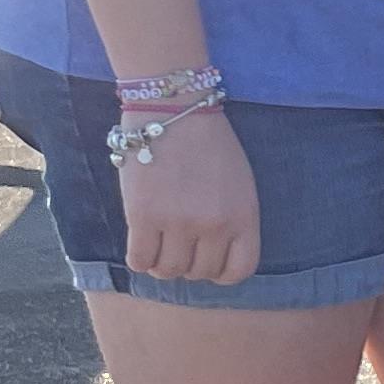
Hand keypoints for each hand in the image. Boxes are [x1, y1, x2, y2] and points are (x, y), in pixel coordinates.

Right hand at [120, 105, 259, 286]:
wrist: (174, 110)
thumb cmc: (209, 144)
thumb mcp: (240, 184)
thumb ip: (234, 220)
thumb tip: (216, 255)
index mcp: (244, 217)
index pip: (238, 270)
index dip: (221, 273)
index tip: (208, 261)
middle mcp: (214, 225)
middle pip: (200, 273)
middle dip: (189, 265)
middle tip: (178, 247)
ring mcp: (179, 222)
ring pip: (169, 271)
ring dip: (162, 265)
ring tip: (159, 245)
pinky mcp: (143, 216)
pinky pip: (140, 260)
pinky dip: (140, 259)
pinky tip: (141, 243)